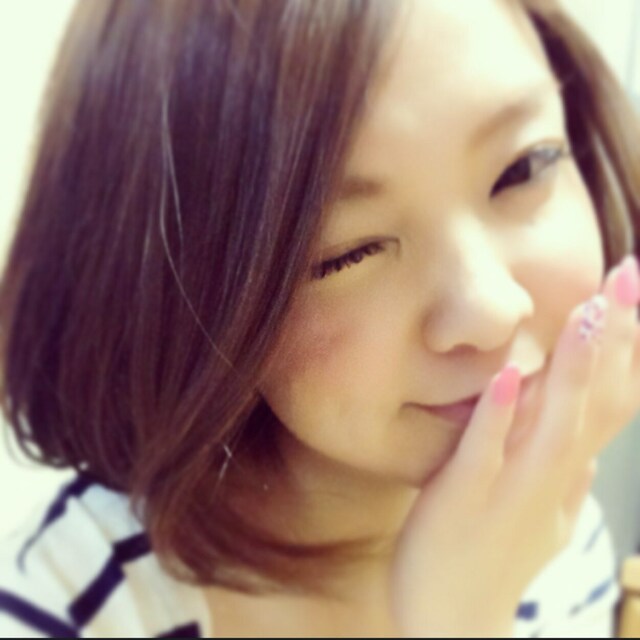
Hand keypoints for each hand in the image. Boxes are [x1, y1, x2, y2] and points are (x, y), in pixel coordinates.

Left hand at [390, 254, 639, 637]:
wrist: (453, 621)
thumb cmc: (493, 556)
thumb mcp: (542, 511)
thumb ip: (564, 471)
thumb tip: (588, 439)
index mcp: (566, 475)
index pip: (609, 404)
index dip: (625, 349)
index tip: (630, 292)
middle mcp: (551, 481)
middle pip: (594, 405)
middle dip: (614, 340)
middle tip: (628, 276)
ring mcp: (511, 494)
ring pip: (552, 428)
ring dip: (573, 371)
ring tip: (589, 314)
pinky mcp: (462, 504)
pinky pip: (483, 457)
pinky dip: (497, 419)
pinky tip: (506, 379)